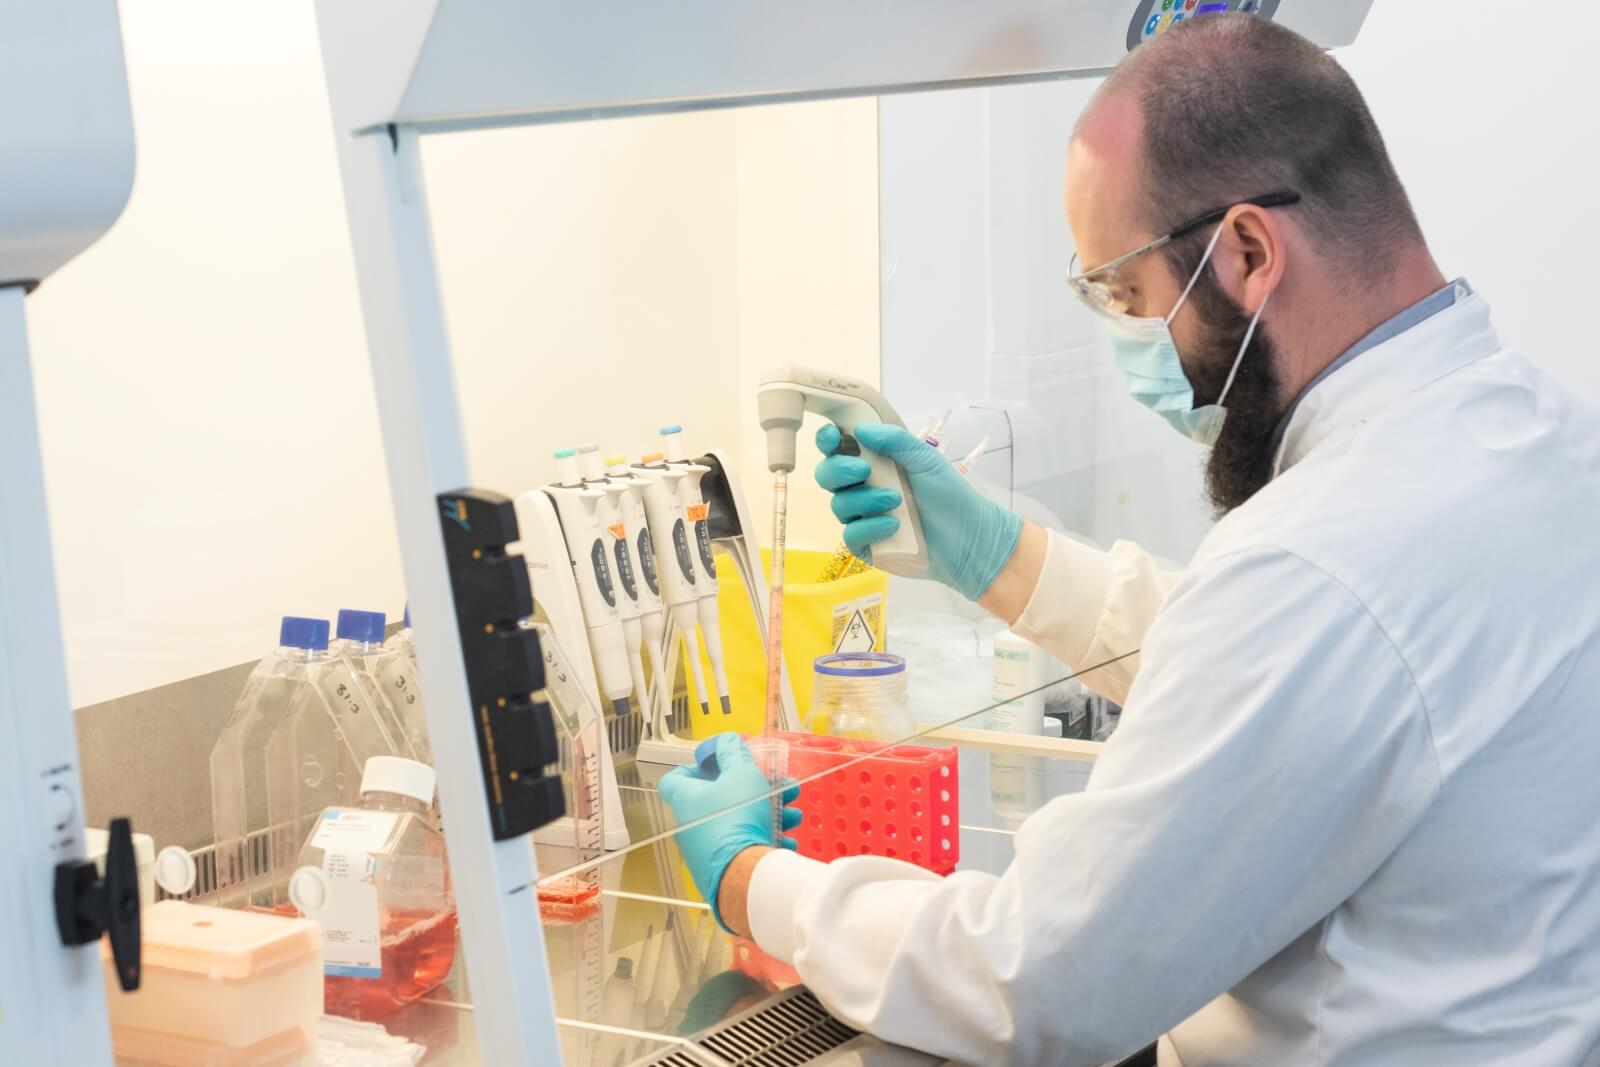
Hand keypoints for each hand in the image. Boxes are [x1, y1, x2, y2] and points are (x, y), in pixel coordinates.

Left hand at [658, 733, 801, 931]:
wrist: (744, 876)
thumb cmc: (738, 820)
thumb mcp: (741, 774)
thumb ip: (735, 753)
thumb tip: (727, 740)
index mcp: (687, 798)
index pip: (675, 778)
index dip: (696, 766)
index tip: (719, 762)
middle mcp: (691, 825)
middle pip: (721, 799)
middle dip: (754, 789)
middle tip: (778, 787)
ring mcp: (705, 850)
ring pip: (738, 823)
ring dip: (767, 813)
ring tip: (791, 814)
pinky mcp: (722, 869)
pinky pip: (744, 848)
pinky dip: (765, 840)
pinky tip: (786, 840)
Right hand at [815, 422, 1022, 599]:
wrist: (968, 539)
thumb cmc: (949, 495)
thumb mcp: (926, 461)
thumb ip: (896, 441)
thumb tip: (862, 429)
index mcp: (874, 463)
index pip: (837, 448)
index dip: (828, 441)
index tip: (833, 438)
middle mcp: (862, 488)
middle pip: (827, 476)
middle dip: (840, 470)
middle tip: (864, 470)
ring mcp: (861, 517)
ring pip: (839, 505)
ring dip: (865, 500)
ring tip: (896, 502)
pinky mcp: (866, 544)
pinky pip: (851, 535)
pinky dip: (870, 527)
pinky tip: (893, 526)